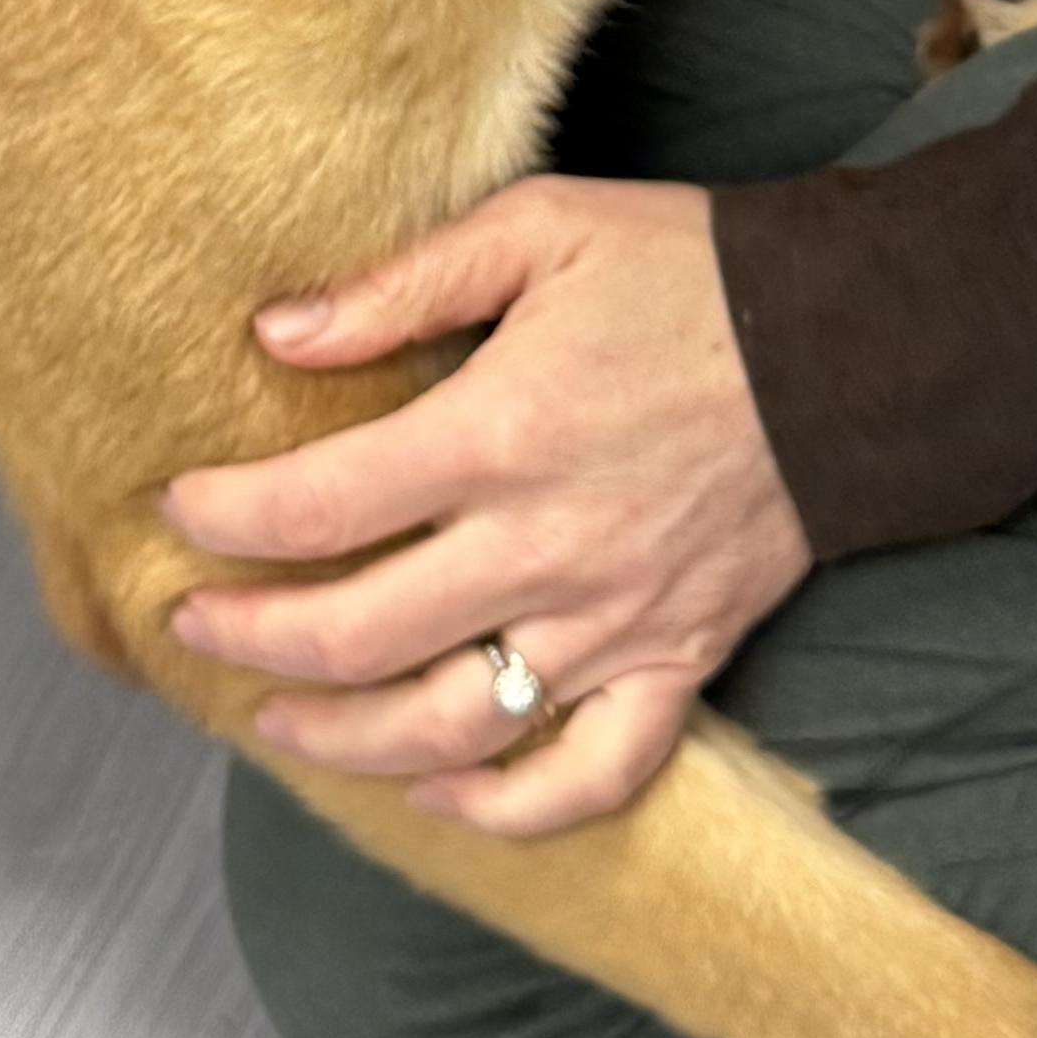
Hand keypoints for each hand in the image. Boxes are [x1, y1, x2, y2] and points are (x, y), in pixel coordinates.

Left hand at [161, 180, 810, 834]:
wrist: (857, 341)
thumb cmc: (694, 272)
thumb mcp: (540, 228)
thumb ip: (400, 285)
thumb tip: (277, 334)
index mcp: (500, 433)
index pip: (321, 504)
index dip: (227, 515)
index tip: (178, 507)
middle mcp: (545, 548)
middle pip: (359, 636)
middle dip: (251, 637)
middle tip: (194, 622)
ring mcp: (612, 621)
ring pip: (449, 727)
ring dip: (343, 739)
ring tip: (280, 717)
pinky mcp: (676, 662)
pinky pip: (588, 776)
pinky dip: (506, 809)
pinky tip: (436, 793)